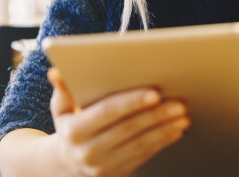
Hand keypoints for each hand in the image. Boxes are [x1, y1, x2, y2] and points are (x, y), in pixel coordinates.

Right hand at [46, 68, 189, 176]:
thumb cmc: (69, 126)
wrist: (68, 164)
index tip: (154, 92)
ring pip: (142, 143)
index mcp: (74, 131)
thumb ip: (63, 89)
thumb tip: (56, 72)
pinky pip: (146, 155)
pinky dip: (164, 140)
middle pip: (129, 128)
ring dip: (165, 128)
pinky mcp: (120, 172)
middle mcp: (89, 151)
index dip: (131, 102)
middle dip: (156, 114)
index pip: (107, 112)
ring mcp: (105, 166)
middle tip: (178, 101)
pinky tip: (177, 128)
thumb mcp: (60, 109)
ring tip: (183, 113)